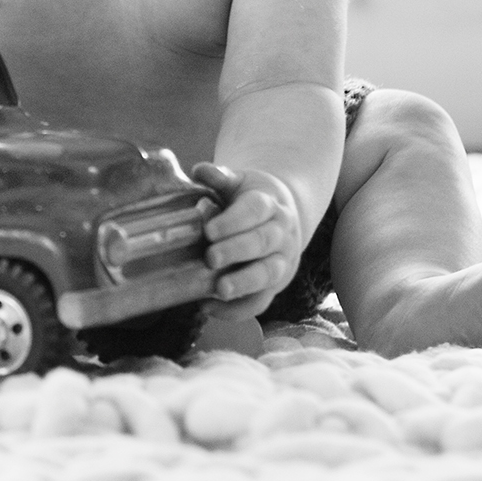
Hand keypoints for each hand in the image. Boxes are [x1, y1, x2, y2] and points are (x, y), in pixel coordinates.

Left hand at [191, 162, 302, 319]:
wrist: (280, 215)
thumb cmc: (249, 198)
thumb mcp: (238, 182)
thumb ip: (219, 177)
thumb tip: (200, 170)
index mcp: (270, 205)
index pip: (256, 210)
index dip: (233, 221)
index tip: (209, 230)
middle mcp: (280, 234)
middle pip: (263, 243)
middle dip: (236, 251)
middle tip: (210, 257)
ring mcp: (281, 261)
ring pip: (268, 274)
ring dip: (244, 283)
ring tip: (219, 289)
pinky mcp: (274, 285)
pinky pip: (261, 301)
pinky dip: (237, 310)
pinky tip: (210, 308)